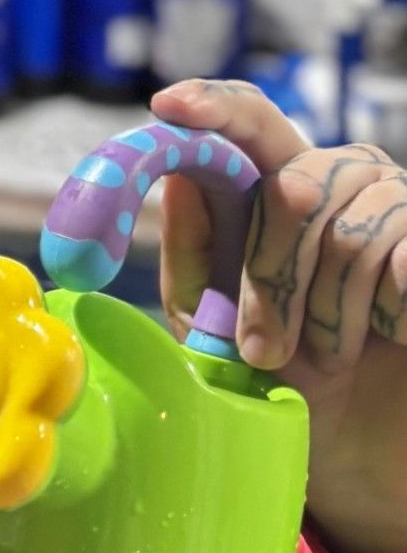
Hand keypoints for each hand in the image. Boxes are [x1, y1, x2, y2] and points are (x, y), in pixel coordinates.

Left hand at [153, 77, 406, 552]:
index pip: (252, 118)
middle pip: (294, 190)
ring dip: (328, 315)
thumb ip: (195, 253)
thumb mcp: (214, 322)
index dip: (214, 106)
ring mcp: (401, 203)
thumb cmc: (285, 377)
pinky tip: (391, 336)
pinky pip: (404, 263)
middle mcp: (344, 175)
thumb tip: (180, 179)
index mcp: (280, 181)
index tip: (170, 108)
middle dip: (270, 279)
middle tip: (264, 349)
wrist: (361, 446)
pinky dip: (386, 318)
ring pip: (350, 236)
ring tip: (332, 352)